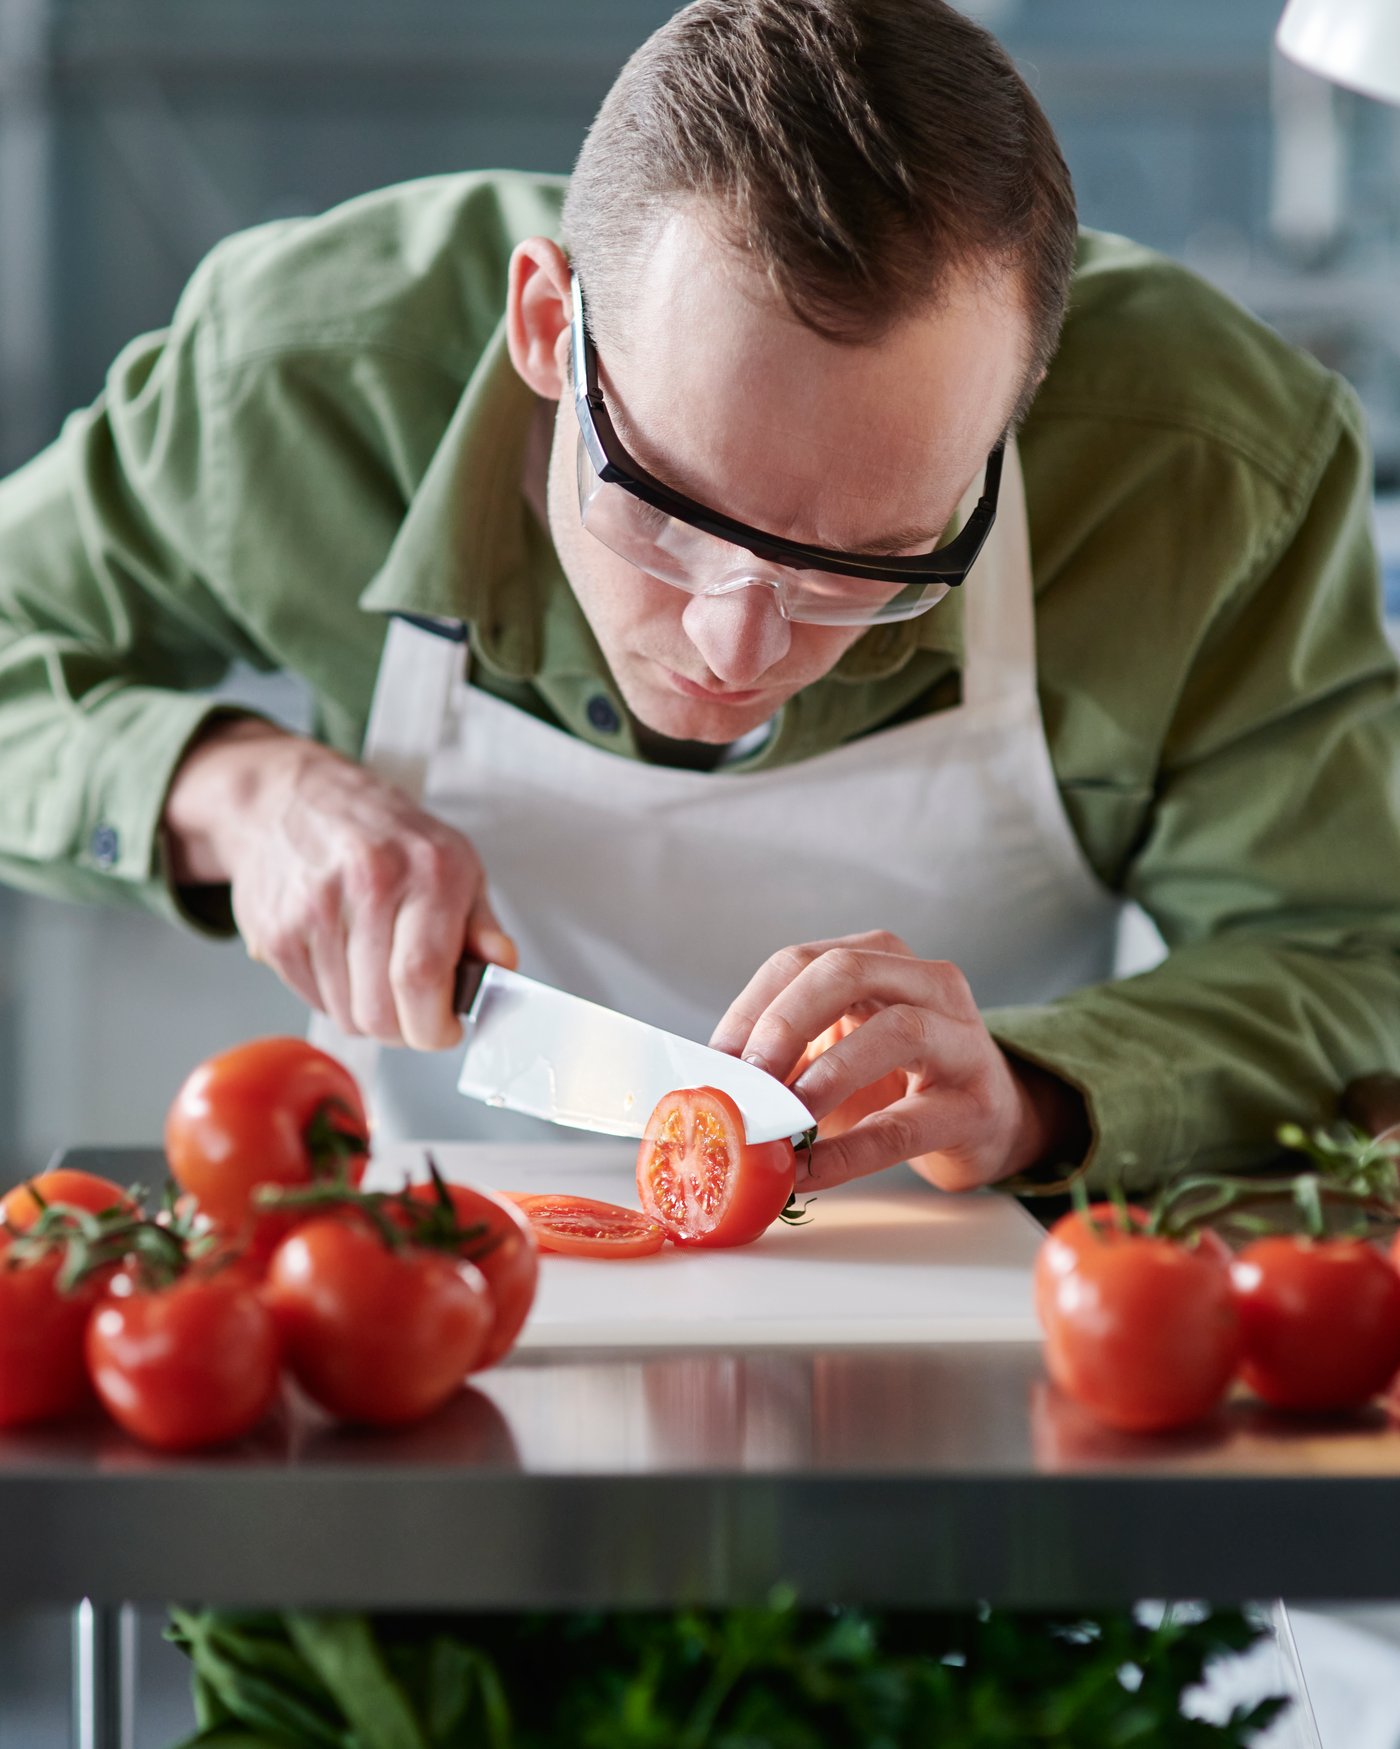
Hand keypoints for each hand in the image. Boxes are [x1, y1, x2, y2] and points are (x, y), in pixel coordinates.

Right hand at [162, 719, 514, 1047]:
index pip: (422, 977)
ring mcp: (313, 908)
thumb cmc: (383, 833)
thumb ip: (481, 923)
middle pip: (381, 1010)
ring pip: (346, 1015)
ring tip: (376, 973)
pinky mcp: (275, 931)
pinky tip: (343, 961)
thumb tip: (501, 965)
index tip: (445, 1028)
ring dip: (368, 1015)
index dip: (435, 1025)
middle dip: (405, 1030)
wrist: (292, 797)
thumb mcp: (454, 861)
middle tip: (414, 1012)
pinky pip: (313, 1002)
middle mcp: (368, 883)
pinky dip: (333, 998)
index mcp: (426, 869)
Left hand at [708, 930, 1085, 1193]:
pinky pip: (909, 1122)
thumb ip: (785, 1056)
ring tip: (784, 1122)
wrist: (989, 1120)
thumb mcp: (838, 1049)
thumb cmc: (898, 1080)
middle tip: (747, 1081)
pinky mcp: (978, 1102)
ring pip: (897, 1031)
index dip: (749, 1009)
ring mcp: (962, 1037)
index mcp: (880, 957)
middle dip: (784, 1025)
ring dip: (826, 1078)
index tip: (713, 1063)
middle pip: (845, 973)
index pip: (799, 961)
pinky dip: (851, 1151)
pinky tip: (811, 1172)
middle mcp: (927, 981)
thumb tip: (709, 1086)